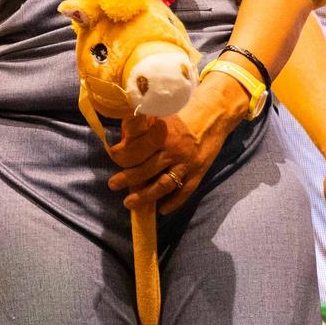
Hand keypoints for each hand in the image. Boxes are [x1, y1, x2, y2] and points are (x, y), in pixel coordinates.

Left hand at [107, 74, 244, 213]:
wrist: (212, 117)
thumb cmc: (181, 117)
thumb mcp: (159, 114)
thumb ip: (140, 126)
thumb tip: (121, 140)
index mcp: (161, 134)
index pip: (136, 150)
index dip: (121, 156)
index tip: (112, 158)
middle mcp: (173, 150)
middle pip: (146, 170)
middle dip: (127, 179)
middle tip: (113, 185)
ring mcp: (186, 164)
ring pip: (164, 184)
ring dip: (146, 196)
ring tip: (129, 203)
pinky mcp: (198, 172)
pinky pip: (185, 191)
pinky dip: (174, 202)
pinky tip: (161, 210)